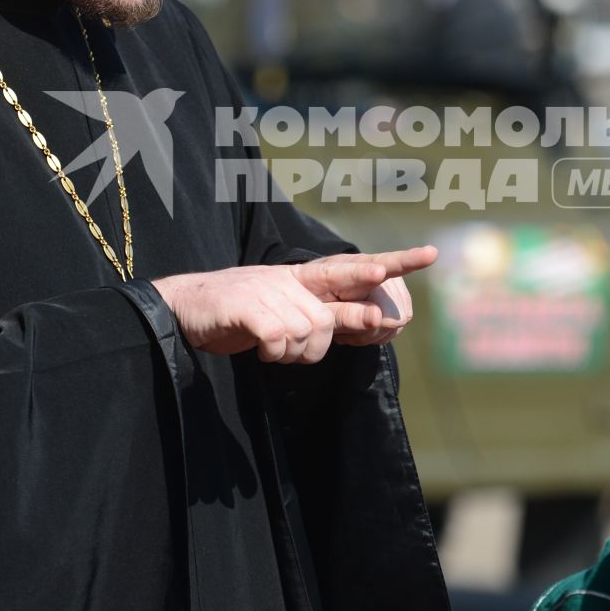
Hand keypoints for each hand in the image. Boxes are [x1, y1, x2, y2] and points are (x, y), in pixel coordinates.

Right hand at [150, 247, 435, 363]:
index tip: (425, 256)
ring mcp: (270, 292)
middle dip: (358, 318)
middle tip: (378, 320)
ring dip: (295, 354)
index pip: (346, 269)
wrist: (184, 307)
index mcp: (299, 278)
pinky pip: (281, 340)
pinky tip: (259, 349)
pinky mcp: (250, 309)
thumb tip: (360, 323)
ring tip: (272, 349)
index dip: (384, 267)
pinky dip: (274, 353)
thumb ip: (317, 316)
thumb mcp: (282, 312)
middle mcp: (289, 282)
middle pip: (334, 312)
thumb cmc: (237, 314)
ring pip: (310, 334)